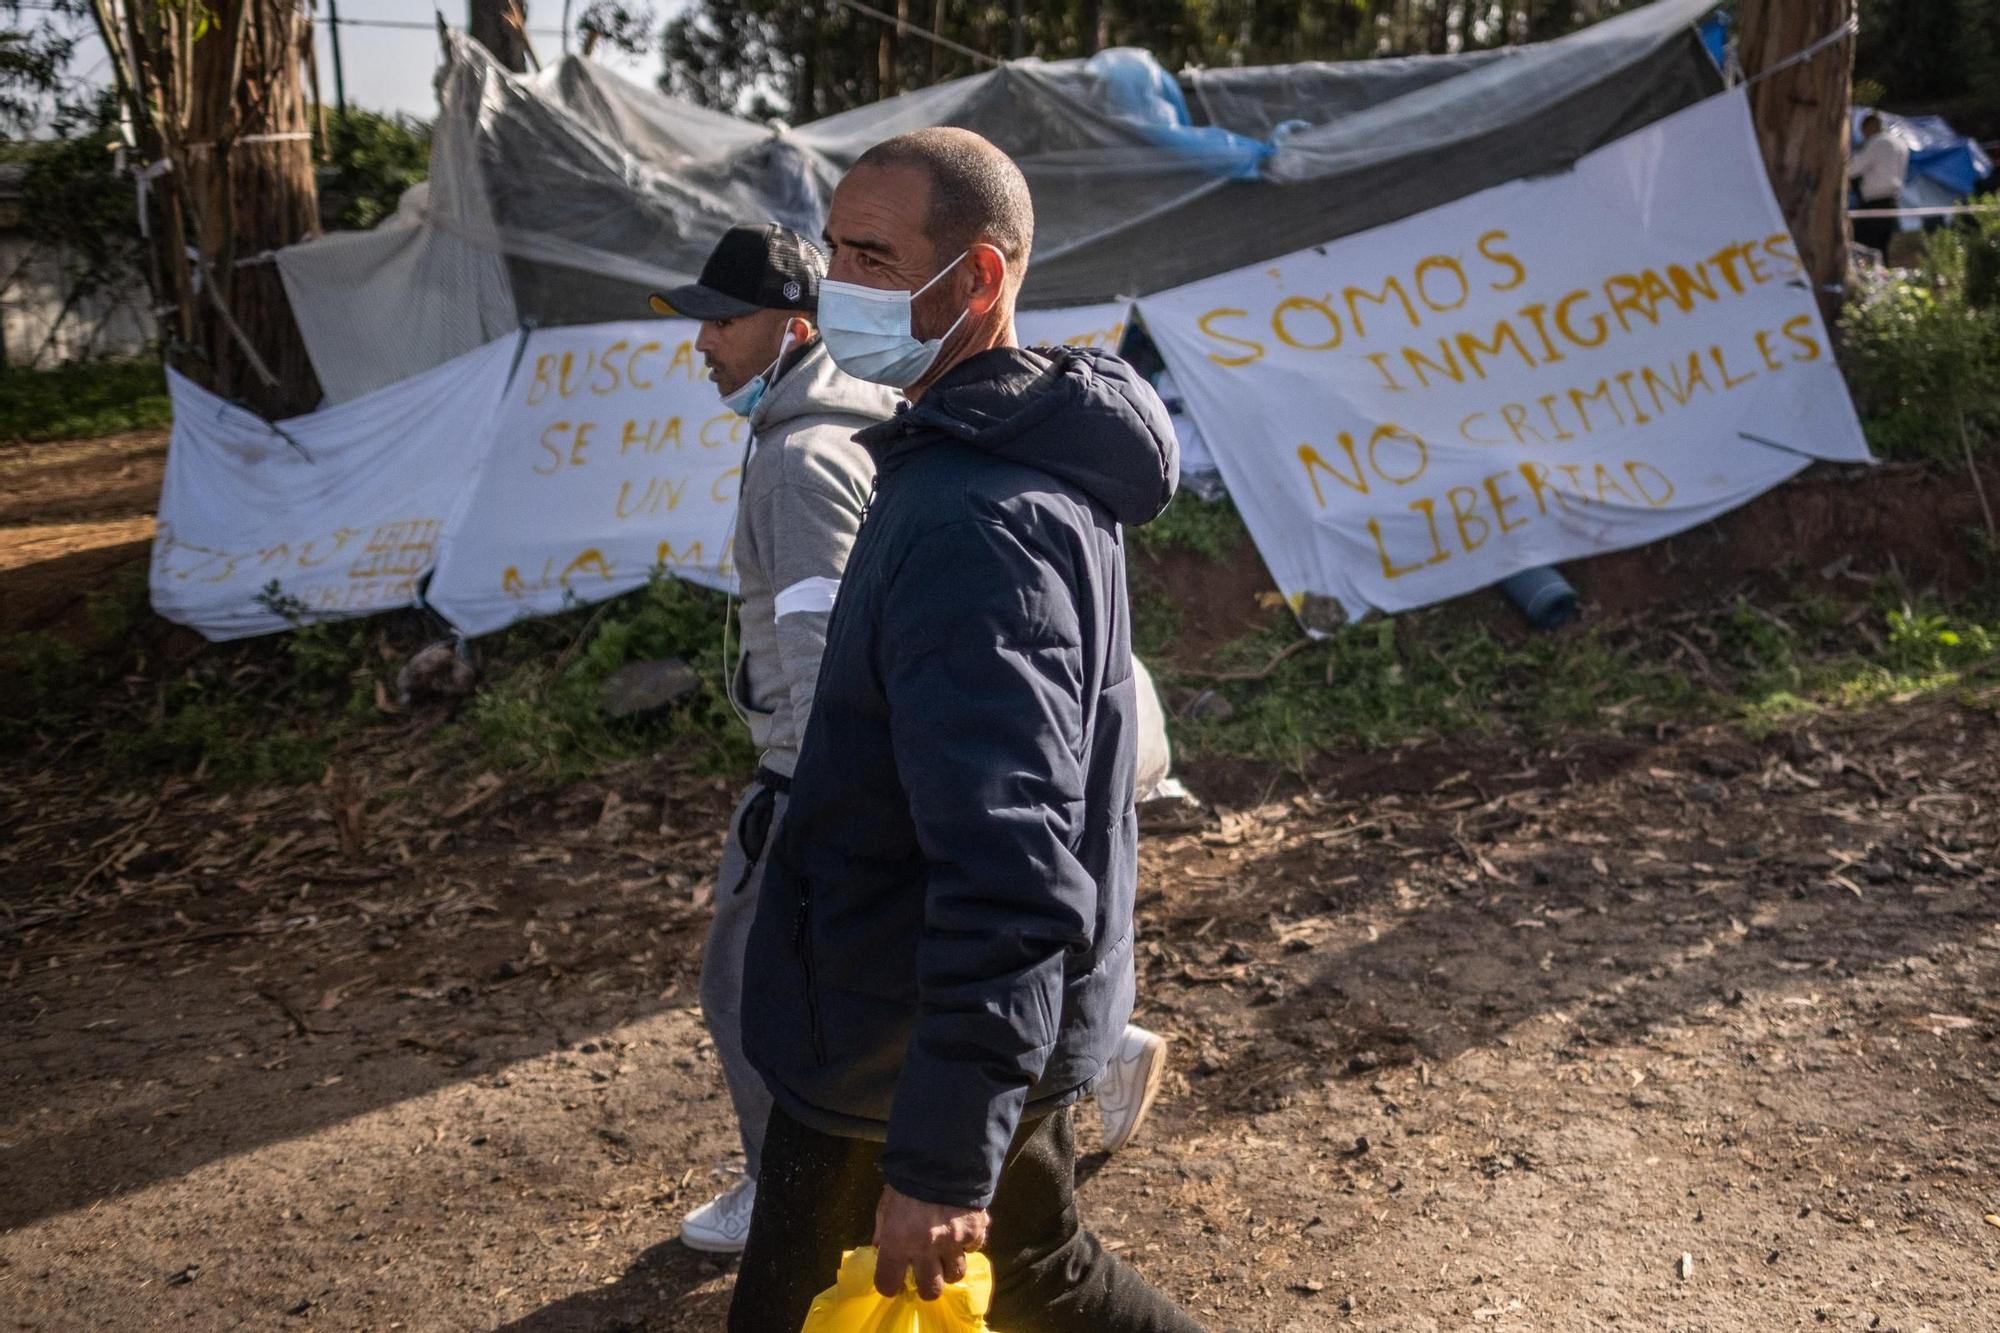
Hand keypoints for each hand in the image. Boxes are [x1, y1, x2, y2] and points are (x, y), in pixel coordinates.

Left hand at [871, 1184, 988, 1299]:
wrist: (942, 1155)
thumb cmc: (907, 1180)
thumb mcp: (886, 1206)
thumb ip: (884, 1232)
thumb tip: (881, 1249)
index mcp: (897, 1243)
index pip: (888, 1284)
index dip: (889, 1285)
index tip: (893, 1280)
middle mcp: (925, 1249)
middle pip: (930, 1290)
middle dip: (927, 1286)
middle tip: (925, 1274)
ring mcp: (953, 1242)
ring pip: (956, 1274)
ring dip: (950, 1266)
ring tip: (946, 1254)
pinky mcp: (975, 1231)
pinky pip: (974, 1248)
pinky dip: (968, 1243)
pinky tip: (961, 1231)